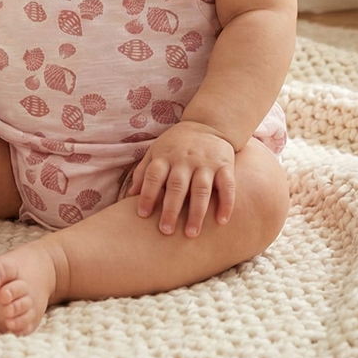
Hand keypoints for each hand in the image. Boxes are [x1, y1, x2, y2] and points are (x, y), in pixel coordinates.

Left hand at [128, 121, 236, 237]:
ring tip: (191, 233)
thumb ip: (144, 172)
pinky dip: (226, 203)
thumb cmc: (176, 144)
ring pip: (201, 189)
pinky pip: (227, 185)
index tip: (142, 215)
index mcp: (165, 156)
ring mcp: (206, 163)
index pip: (154, 176)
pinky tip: (222, 221)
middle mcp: (185, 159)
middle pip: (177, 185)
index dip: (147, 194)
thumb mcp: (156, 151)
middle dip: (171, 209)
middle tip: (166, 231)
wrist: (208, 124)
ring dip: (197, 212)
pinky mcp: (225, 165)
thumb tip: (130, 196)